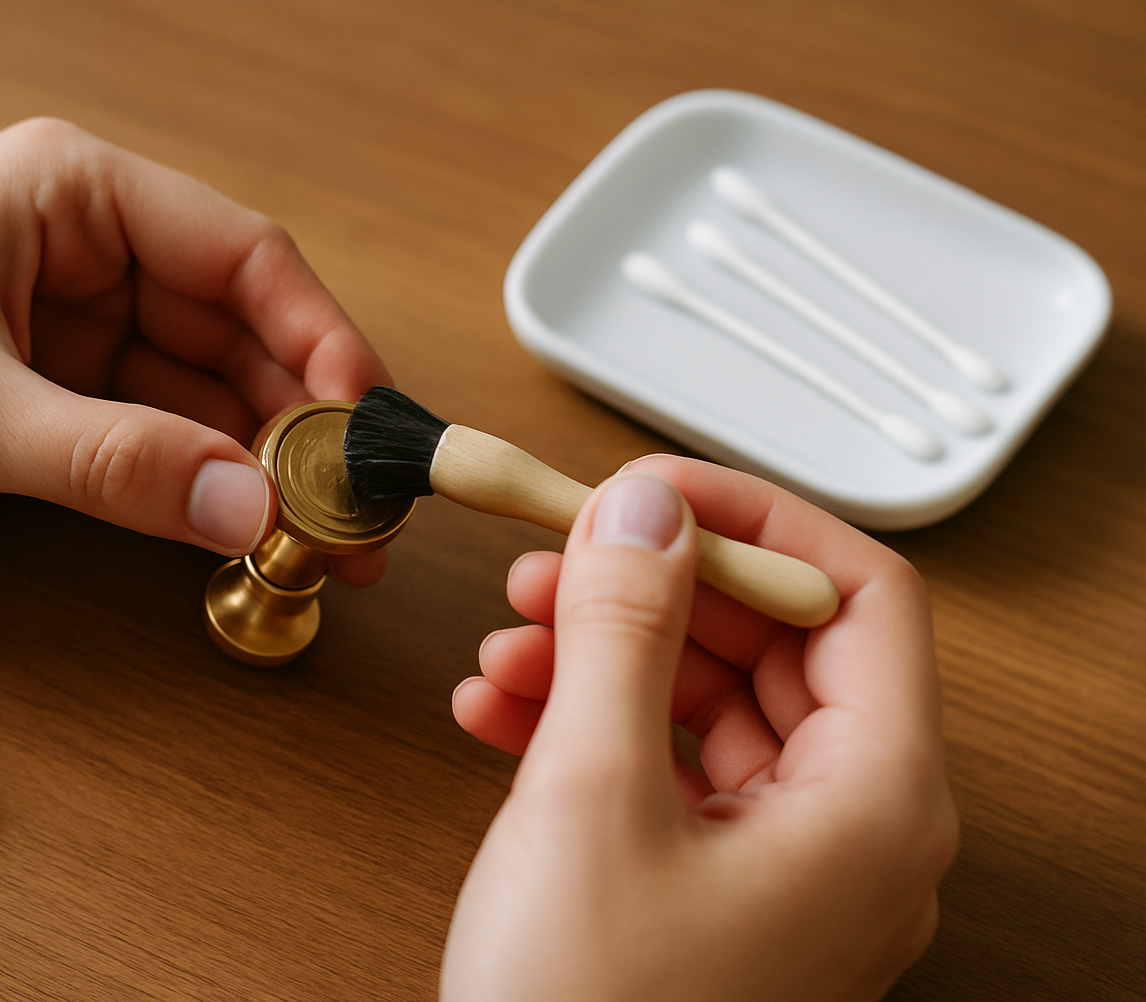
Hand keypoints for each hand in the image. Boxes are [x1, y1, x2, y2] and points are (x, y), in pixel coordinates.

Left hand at [0, 118, 388, 581]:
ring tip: (326, 542)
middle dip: (302, 422)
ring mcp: (78, 325)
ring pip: (211, 393)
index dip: (321, 338)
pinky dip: (207, 486)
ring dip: (266, 465)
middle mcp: (88, 249)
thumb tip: (249, 508)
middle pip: (242, 330)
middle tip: (358, 511)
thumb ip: (111, 461)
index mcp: (70, 194)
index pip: (241, 255)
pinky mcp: (60, 395)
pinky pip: (163, 438)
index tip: (365, 425)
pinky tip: (250, 532)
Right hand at [443, 456, 957, 1000]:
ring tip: (510, 642)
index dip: (753, 522)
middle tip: (558, 560)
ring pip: (712, 703)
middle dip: (656, 589)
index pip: (858, 594)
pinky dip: (592, 725)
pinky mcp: (719, 890)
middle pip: (777, 643)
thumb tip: (641, 512)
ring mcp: (786, 866)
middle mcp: (852, 831)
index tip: (651, 492)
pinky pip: (671, 769)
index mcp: (876, 802)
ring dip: (607, 656)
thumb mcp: (591, 796)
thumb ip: (623, 630)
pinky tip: (506, 711)